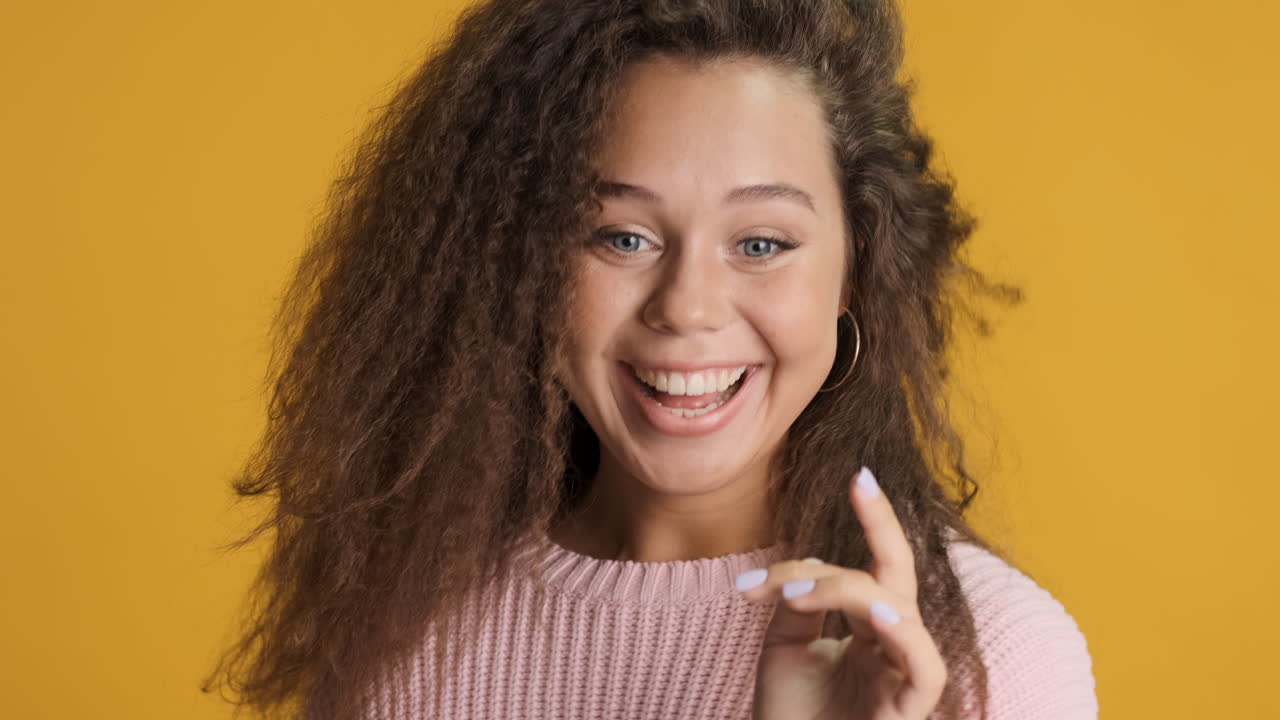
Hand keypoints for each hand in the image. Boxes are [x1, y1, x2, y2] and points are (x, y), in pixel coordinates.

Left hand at [735, 467, 945, 719]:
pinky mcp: (908, 710)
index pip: (873, 567)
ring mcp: (902, 676)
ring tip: (795, 594)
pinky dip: (904, 636)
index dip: (874, 521)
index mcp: (866, 630)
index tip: (860, 475)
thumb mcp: (782, 649)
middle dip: (882, 525)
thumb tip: (811, 567)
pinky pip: (924, 667)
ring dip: (846, 590)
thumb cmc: (788, 718)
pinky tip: (875, 615)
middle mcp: (891, 646)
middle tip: (858, 483)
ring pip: (898, 610)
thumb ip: (798, 603)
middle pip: (898, 575)